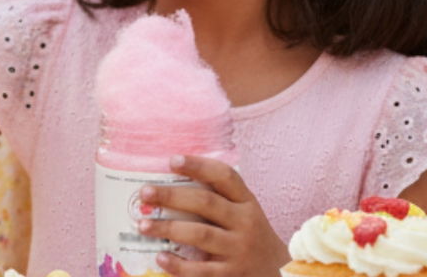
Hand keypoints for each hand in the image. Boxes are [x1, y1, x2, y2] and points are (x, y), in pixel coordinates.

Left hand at [139, 155, 287, 276]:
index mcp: (247, 203)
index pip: (225, 176)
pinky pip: (203, 270)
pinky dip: (180, 265)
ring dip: (168, 228)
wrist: (283, 276)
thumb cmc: (251, 237)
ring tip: (143, 225)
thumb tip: (170, 180)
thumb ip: (219, 197)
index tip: (172, 160)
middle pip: (206, 203)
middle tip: (144, 193)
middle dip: (172, 196)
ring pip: (201, 234)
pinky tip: (161, 258)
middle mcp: (245, 224)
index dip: (198, 166)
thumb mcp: (244, 213)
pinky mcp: (233, 276)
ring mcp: (240, 251)